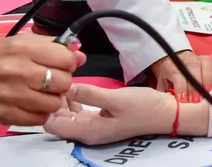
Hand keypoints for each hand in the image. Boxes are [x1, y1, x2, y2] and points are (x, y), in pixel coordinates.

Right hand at [0, 34, 85, 126]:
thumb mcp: (20, 41)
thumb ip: (52, 46)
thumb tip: (79, 55)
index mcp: (25, 49)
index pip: (67, 59)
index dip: (68, 62)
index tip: (60, 64)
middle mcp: (20, 71)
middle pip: (64, 82)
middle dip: (61, 81)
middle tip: (50, 80)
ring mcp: (13, 96)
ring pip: (55, 103)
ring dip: (52, 99)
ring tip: (41, 93)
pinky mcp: (7, 115)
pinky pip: (40, 119)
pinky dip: (40, 113)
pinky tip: (31, 104)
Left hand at [45, 84, 174, 144]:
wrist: (165, 114)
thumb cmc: (143, 107)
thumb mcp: (115, 98)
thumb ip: (89, 93)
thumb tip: (66, 87)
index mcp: (88, 130)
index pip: (52, 124)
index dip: (46, 106)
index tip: (49, 86)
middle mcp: (87, 132)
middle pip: (57, 120)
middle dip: (52, 101)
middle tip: (54, 78)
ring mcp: (93, 127)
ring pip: (67, 115)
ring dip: (63, 100)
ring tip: (64, 80)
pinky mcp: (100, 120)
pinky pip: (78, 113)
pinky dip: (74, 101)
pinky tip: (76, 87)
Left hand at [149, 51, 211, 99]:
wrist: (174, 64)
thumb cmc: (169, 81)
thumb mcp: (163, 87)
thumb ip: (165, 95)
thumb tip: (168, 108)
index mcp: (172, 65)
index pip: (177, 72)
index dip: (181, 86)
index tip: (183, 100)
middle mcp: (187, 59)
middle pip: (193, 67)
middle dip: (195, 85)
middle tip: (196, 101)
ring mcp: (201, 59)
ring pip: (207, 62)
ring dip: (208, 79)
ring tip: (208, 94)